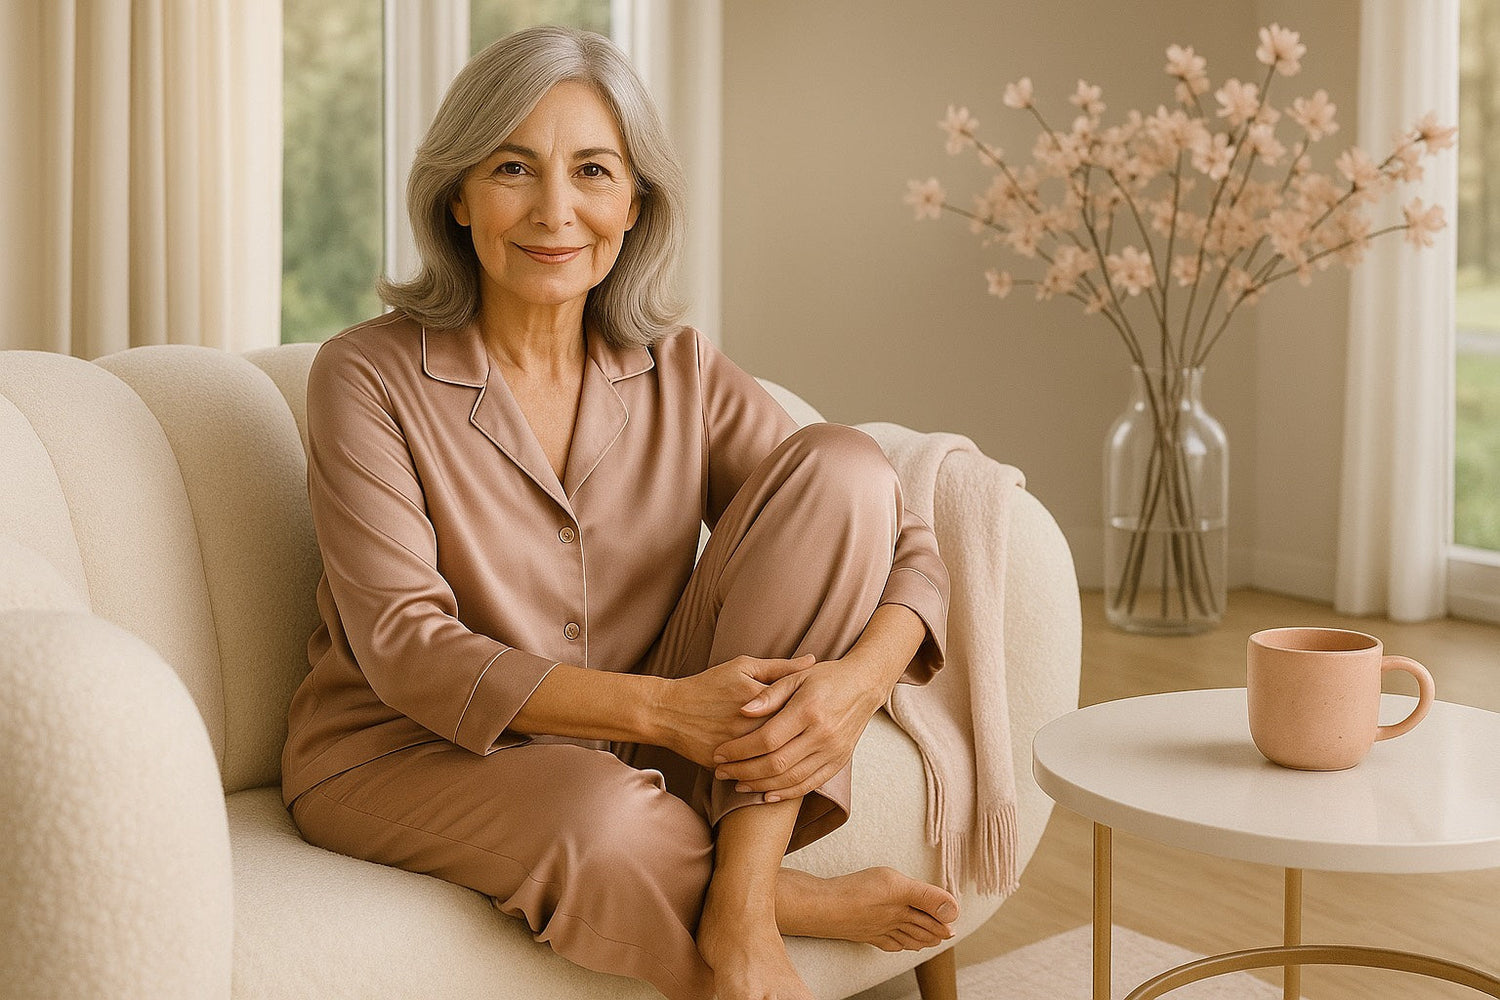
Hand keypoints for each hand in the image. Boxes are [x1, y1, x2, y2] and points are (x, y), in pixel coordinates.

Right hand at [653, 654, 815, 768]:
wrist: (669, 711)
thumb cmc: (709, 684)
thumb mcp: (743, 667)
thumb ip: (781, 667)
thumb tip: (813, 660)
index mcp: (758, 697)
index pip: (796, 709)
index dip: (811, 714)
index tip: (821, 714)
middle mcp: (748, 724)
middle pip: (789, 737)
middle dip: (804, 740)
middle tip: (816, 740)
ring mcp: (735, 747)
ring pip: (773, 761)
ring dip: (789, 763)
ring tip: (801, 758)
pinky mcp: (723, 765)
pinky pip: (751, 774)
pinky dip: (766, 776)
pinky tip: (781, 775)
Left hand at [711, 657, 886, 801]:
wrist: (865, 685)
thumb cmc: (826, 677)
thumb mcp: (797, 677)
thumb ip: (769, 694)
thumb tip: (743, 711)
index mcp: (809, 710)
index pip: (767, 738)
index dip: (740, 749)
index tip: (720, 752)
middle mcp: (823, 734)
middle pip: (776, 763)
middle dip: (744, 771)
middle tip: (721, 772)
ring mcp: (833, 751)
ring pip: (791, 779)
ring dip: (760, 785)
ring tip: (737, 784)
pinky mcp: (839, 761)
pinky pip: (810, 784)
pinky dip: (787, 793)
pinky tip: (766, 794)